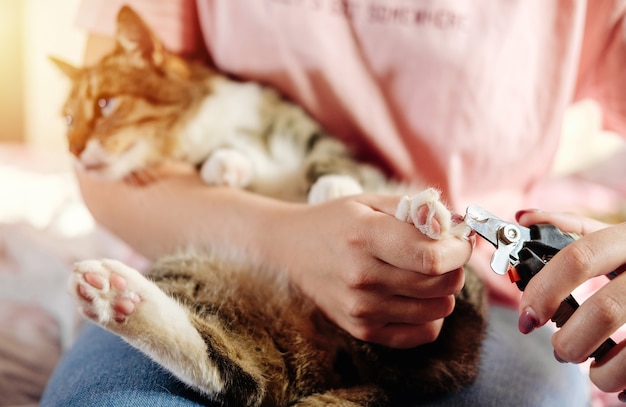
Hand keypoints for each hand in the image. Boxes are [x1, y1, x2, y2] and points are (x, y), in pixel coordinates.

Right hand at [270, 194, 473, 348]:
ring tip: (423, 273)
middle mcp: (363, 278)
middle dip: (454, 266)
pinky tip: (415, 296)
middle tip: (441, 253)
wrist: (290, 250)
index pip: (433, 258)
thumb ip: (416, 210)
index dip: (459, 250)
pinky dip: (430, 315)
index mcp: (365, 238)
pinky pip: (422, 333)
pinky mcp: (363, 330)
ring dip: (443, 290)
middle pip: (442, 284)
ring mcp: (362, 309)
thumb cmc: (336, 222)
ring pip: (439, 309)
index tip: (460, 241)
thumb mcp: (370, 202)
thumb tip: (459, 225)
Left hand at [517, 210, 625, 394]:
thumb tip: (523, 218)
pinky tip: (622, 381)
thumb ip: (569, 229)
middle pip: (604, 310)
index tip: (527, 317)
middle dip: (570, 340)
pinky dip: (625, 385)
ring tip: (595, 370)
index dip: (544, 289)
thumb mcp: (614, 239)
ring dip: (602, 373)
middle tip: (561, 350)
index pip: (578, 258)